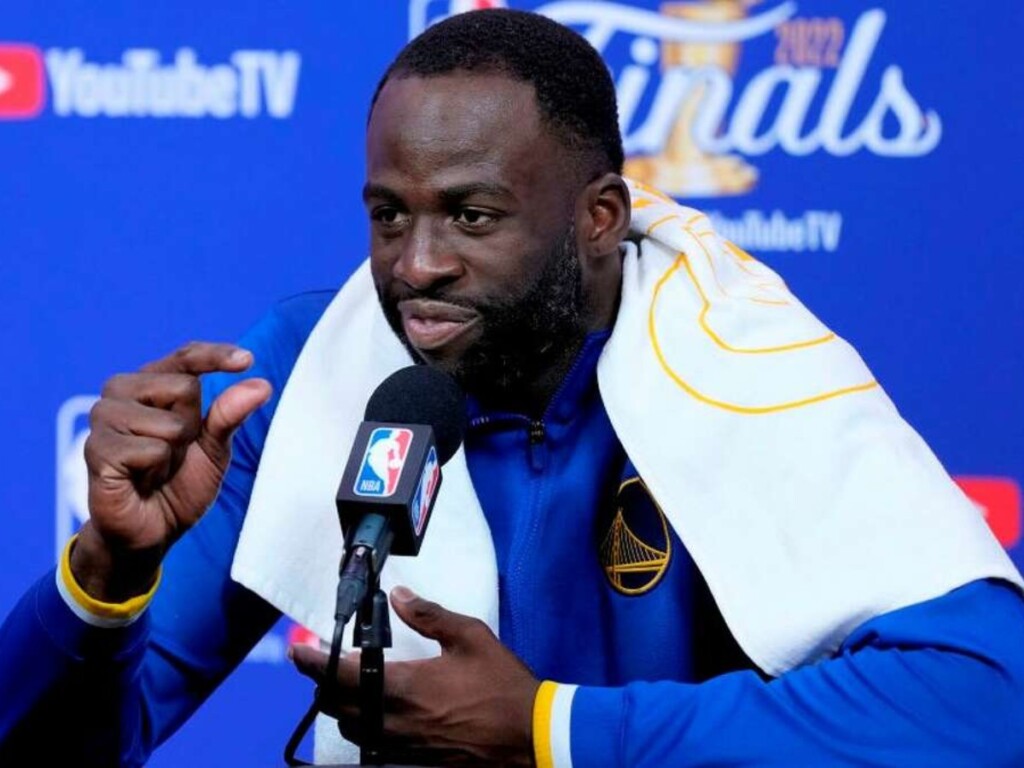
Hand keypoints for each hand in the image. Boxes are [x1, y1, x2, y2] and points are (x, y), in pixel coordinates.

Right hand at [72, 342, 271, 601]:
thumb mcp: (214, 450)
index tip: (249, 360)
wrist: (151, 532)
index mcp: (150, 383)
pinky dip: (156, 470)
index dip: (216, 356)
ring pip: (169, 422)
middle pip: (184, 387)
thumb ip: (231, 415)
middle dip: (192, 427)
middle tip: (174, 454)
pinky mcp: (96, 449)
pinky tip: (139, 480)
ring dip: (174, 452)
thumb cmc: (179, 485)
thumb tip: (261, 384)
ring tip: (154, 469)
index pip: (186, 356)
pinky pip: (151, 450)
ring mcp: (104, 419)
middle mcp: (121, 392)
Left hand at [291, 587, 540, 766]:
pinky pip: (374, 747)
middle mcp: (395, 719)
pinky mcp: (415, 760)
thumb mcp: (470, 637)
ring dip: (342, 707)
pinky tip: (378, 714)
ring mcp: (404, 745)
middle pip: (337, 706)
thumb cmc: (503, 686)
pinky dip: (365, 728)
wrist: (529, 737)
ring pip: (352, 730)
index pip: (342, 674)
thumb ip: (430, 616)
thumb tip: (400, 596)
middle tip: (322, 663)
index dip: (312, 662)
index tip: (297, 650)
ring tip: (347, 686)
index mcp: (405, 686)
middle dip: (323, 684)